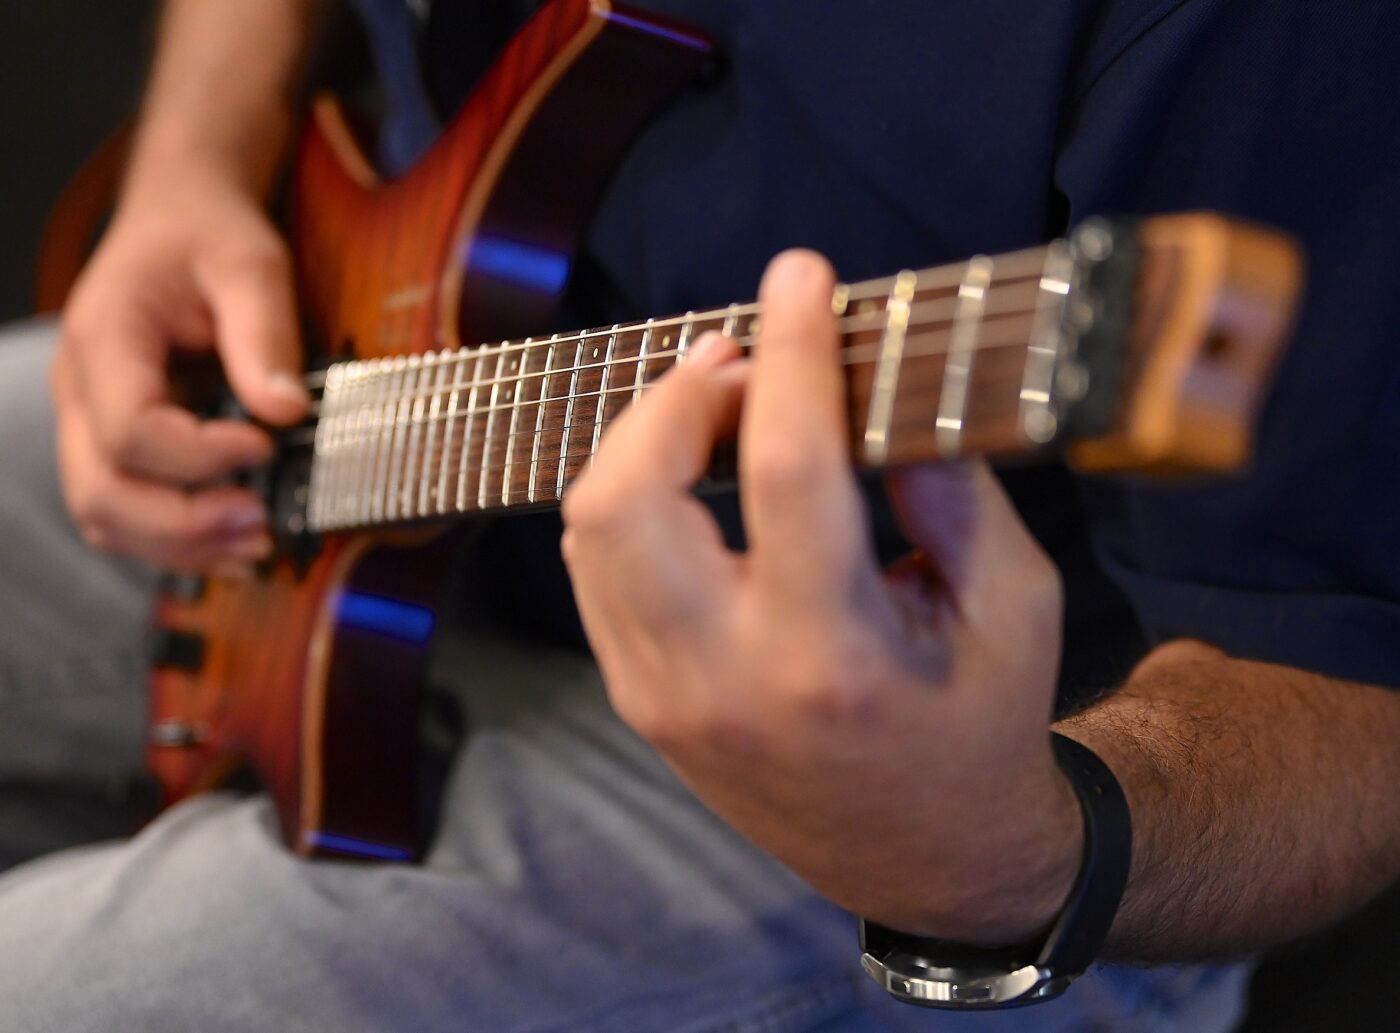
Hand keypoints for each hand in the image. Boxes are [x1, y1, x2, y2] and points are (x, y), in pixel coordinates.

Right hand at [52, 172, 309, 570]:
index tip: (266, 446)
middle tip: (262, 526)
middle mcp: (80, 391)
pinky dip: (178, 541)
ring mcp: (91, 423)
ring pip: (107, 517)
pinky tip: (236, 545)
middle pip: (102, 492)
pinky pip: (128, 512)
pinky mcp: (117, 443)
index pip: (130, 430)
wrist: (181, 216)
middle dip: (184, 525)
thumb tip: (286, 412)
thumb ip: (265, 333)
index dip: (199, 457)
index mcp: (104, 340)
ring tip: (257, 546)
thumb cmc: (209, 234)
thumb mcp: (250, 263)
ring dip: (180, 547)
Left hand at [563, 251, 1080, 941]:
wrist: (928, 859)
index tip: (798, 277)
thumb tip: (881, 388)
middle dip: (673, 397)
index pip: (784, 467)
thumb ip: (955, 490)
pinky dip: (633, 498)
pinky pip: (597, 570)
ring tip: (719, 405)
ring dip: (643, 440)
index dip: (789, 352)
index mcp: (833, 658)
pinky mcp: (641, 702)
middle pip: (625, 498)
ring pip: (590, 529)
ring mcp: (664, 698)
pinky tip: (693, 476)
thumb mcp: (1015, 608)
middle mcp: (724, 681)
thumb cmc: (982, 726)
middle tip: (742, 359)